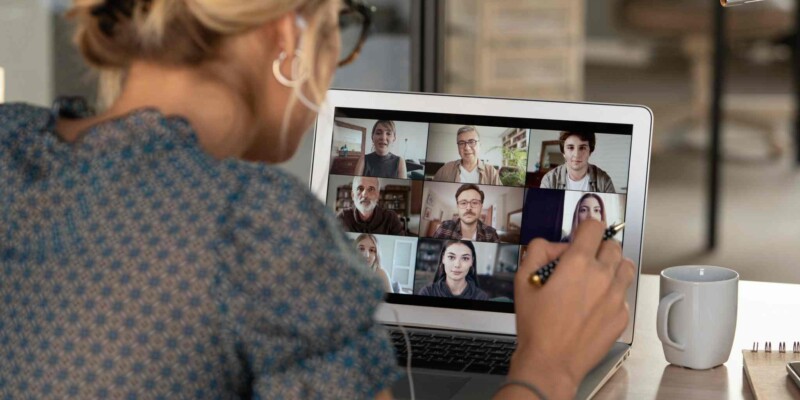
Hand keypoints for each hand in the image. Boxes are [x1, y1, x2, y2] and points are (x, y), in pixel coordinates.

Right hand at [499, 220, 635, 399]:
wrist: (551, 362)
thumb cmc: (537, 326)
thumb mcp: (522, 281)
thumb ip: (537, 251)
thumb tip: (551, 244)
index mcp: (578, 263)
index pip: (594, 227)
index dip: (585, 227)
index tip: (581, 234)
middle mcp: (602, 276)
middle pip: (613, 245)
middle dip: (598, 248)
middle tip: (584, 260)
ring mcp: (615, 297)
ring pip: (625, 267)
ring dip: (612, 267)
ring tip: (595, 279)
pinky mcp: (621, 316)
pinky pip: (623, 294)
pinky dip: (612, 294)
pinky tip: (594, 304)